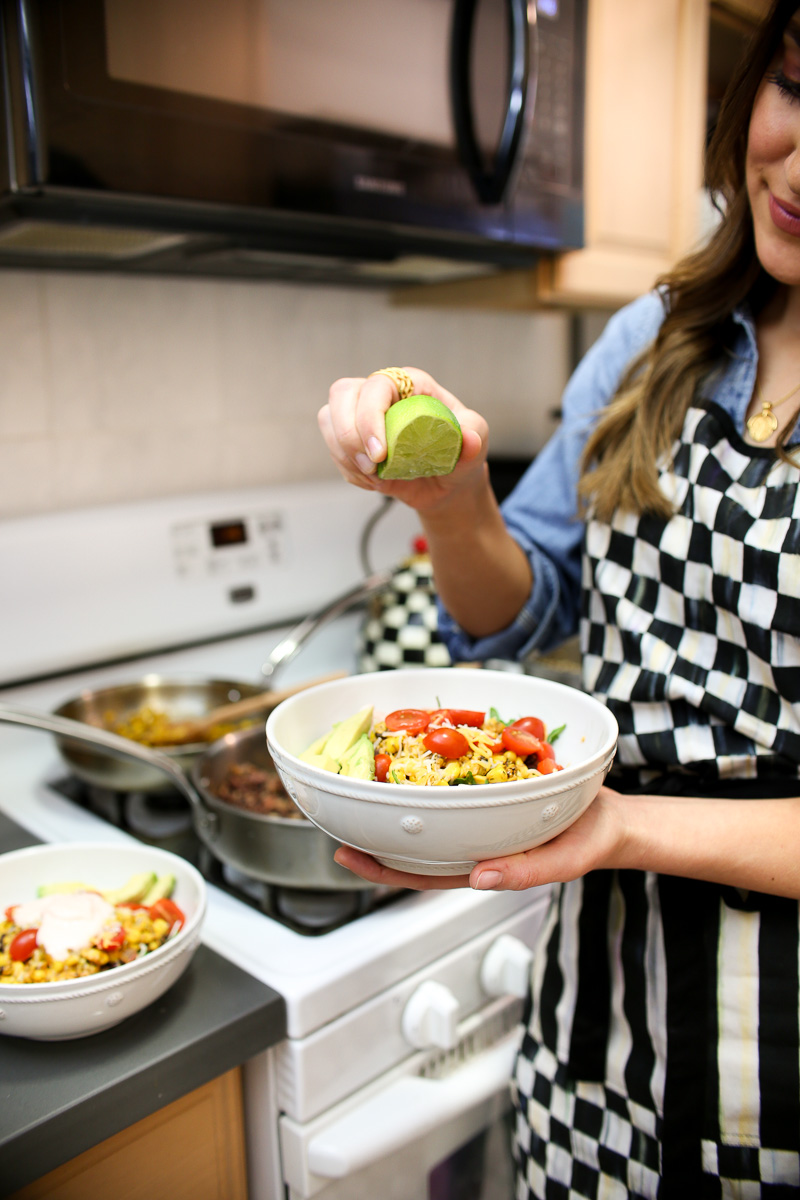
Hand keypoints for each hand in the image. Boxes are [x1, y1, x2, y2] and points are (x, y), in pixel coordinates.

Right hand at [318, 368, 487, 510]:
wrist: (447, 484)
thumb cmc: (461, 453)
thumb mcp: (476, 441)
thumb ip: (475, 435)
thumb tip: (468, 438)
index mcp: (410, 385)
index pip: (377, 384)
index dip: (370, 415)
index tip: (379, 452)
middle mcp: (382, 394)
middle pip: (341, 393)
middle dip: (347, 434)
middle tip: (371, 466)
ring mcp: (361, 416)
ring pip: (329, 419)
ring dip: (344, 454)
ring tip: (374, 477)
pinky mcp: (351, 439)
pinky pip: (333, 449)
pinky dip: (349, 471)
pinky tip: (375, 483)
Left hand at [333, 786, 627, 891]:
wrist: (613, 817)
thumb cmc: (587, 844)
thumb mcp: (563, 862)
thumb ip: (523, 872)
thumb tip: (479, 879)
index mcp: (479, 866)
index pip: (421, 873)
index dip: (382, 869)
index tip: (347, 854)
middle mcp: (470, 840)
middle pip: (412, 841)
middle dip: (373, 829)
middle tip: (332, 807)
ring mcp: (477, 815)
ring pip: (428, 810)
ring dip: (396, 796)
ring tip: (362, 776)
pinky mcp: (489, 787)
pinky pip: (453, 778)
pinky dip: (431, 768)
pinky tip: (414, 748)